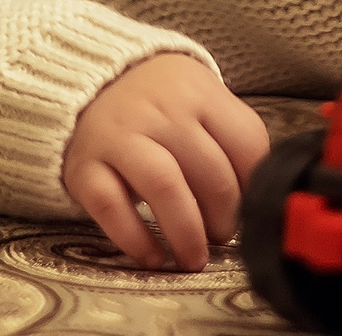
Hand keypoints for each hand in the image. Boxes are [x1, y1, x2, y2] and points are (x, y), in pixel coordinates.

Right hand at [61, 52, 269, 270]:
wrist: (88, 84)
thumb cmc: (158, 104)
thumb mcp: (199, 99)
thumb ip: (229, 136)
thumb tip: (257, 199)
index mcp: (198, 91)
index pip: (246, 144)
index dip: (254, 187)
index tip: (248, 208)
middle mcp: (159, 109)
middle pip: (210, 172)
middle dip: (224, 218)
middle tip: (220, 236)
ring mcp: (118, 135)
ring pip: (165, 187)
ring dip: (187, 233)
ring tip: (193, 257)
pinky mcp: (84, 165)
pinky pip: (111, 206)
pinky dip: (135, 239)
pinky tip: (152, 256)